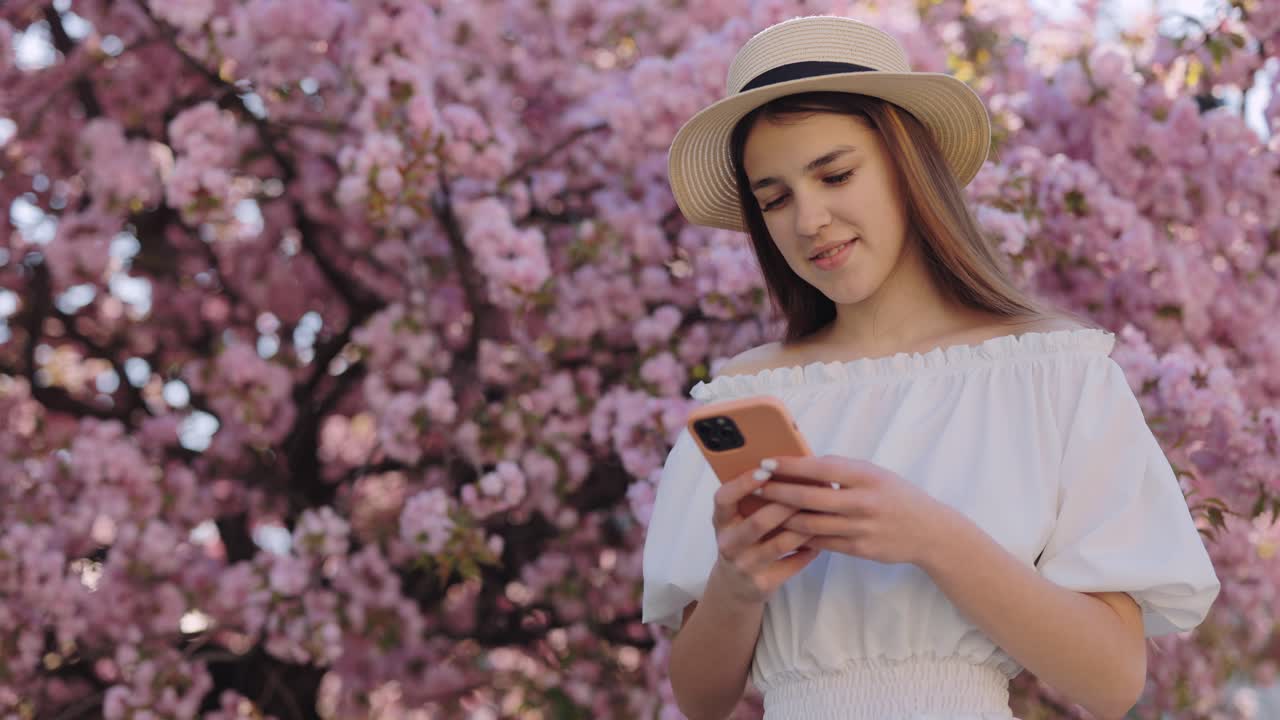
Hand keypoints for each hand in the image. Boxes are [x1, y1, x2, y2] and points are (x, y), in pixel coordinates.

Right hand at [709, 461, 819, 605]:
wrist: (734, 586)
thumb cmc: (743, 541)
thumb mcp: (738, 520)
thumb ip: (754, 501)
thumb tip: (788, 469)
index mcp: (721, 521)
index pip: (724, 498)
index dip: (743, 484)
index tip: (765, 469)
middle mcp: (729, 544)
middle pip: (758, 522)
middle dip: (787, 504)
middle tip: (812, 488)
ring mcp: (745, 566)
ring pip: (780, 543)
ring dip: (805, 527)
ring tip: (824, 512)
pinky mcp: (763, 584)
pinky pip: (793, 564)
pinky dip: (809, 550)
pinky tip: (821, 539)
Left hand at [755, 455, 956, 566]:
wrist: (929, 532)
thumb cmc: (897, 496)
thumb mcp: (875, 474)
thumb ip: (843, 471)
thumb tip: (803, 465)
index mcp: (867, 477)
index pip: (822, 467)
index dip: (791, 465)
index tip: (768, 462)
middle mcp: (863, 502)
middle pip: (810, 497)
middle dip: (778, 491)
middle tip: (755, 486)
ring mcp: (861, 528)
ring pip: (811, 524)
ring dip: (782, 517)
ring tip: (761, 509)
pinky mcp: (859, 549)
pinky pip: (821, 542)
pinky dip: (800, 536)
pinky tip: (782, 530)